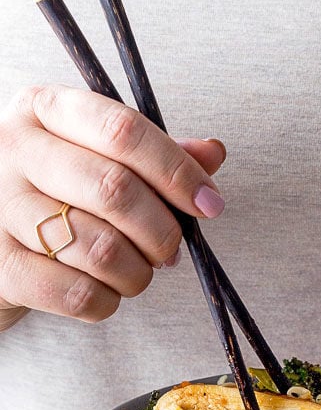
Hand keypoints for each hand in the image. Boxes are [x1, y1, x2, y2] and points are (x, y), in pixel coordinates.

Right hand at [0, 85, 225, 328]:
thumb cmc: (58, 193)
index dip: (177, 171)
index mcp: (47, 109)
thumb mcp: (102, 158)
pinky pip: (77, 293)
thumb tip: (212, 153)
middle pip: (115, 189)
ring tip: (136, 271)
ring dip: (137, 272)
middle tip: (170, 250)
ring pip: (100, 248)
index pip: (123, 130)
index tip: (209, 203)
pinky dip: (107, 300)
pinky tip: (105, 291)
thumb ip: (157, 154)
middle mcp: (14, 149)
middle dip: (162, 230)